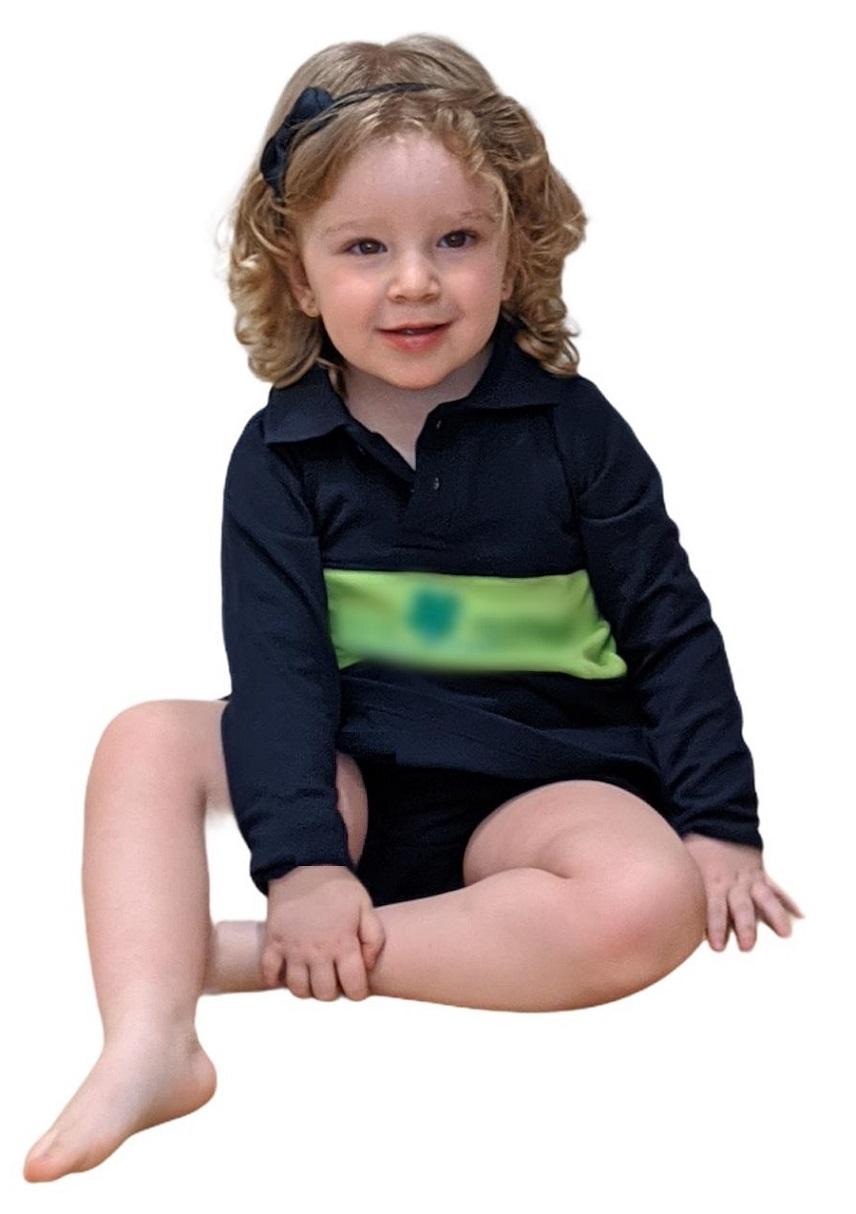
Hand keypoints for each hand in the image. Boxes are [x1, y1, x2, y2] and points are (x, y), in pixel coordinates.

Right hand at [262, 865, 386, 999]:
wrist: (305, 864)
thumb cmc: (338, 887)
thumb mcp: (365, 906)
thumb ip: (374, 938)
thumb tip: (368, 966)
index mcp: (343, 943)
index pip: (353, 988)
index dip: (358, 991)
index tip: (356, 983)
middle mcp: (317, 951)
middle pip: (324, 993)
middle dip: (333, 991)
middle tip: (334, 978)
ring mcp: (292, 948)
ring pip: (298, 989)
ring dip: (307, 988)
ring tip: (313, 975)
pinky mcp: (273, 941)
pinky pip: (269, 972)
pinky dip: (275, 978)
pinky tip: (287, 971)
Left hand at [681, 833, 804, 951]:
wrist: (715, 823)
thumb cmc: (695, 850)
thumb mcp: (684, 866)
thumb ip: (683, 890)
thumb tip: (669, 915)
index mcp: (712, 881)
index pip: (714, 908)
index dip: (715, 927)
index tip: (717, 946)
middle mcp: (733, 883)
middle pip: (741, 908)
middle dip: (744, 927)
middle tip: (747, 947)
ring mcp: (750, 879)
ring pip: (765, 898)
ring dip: (775, 916)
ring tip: (785, 934)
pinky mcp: (761, 874)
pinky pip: (776, 888)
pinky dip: (788, 902)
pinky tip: (800, 915)